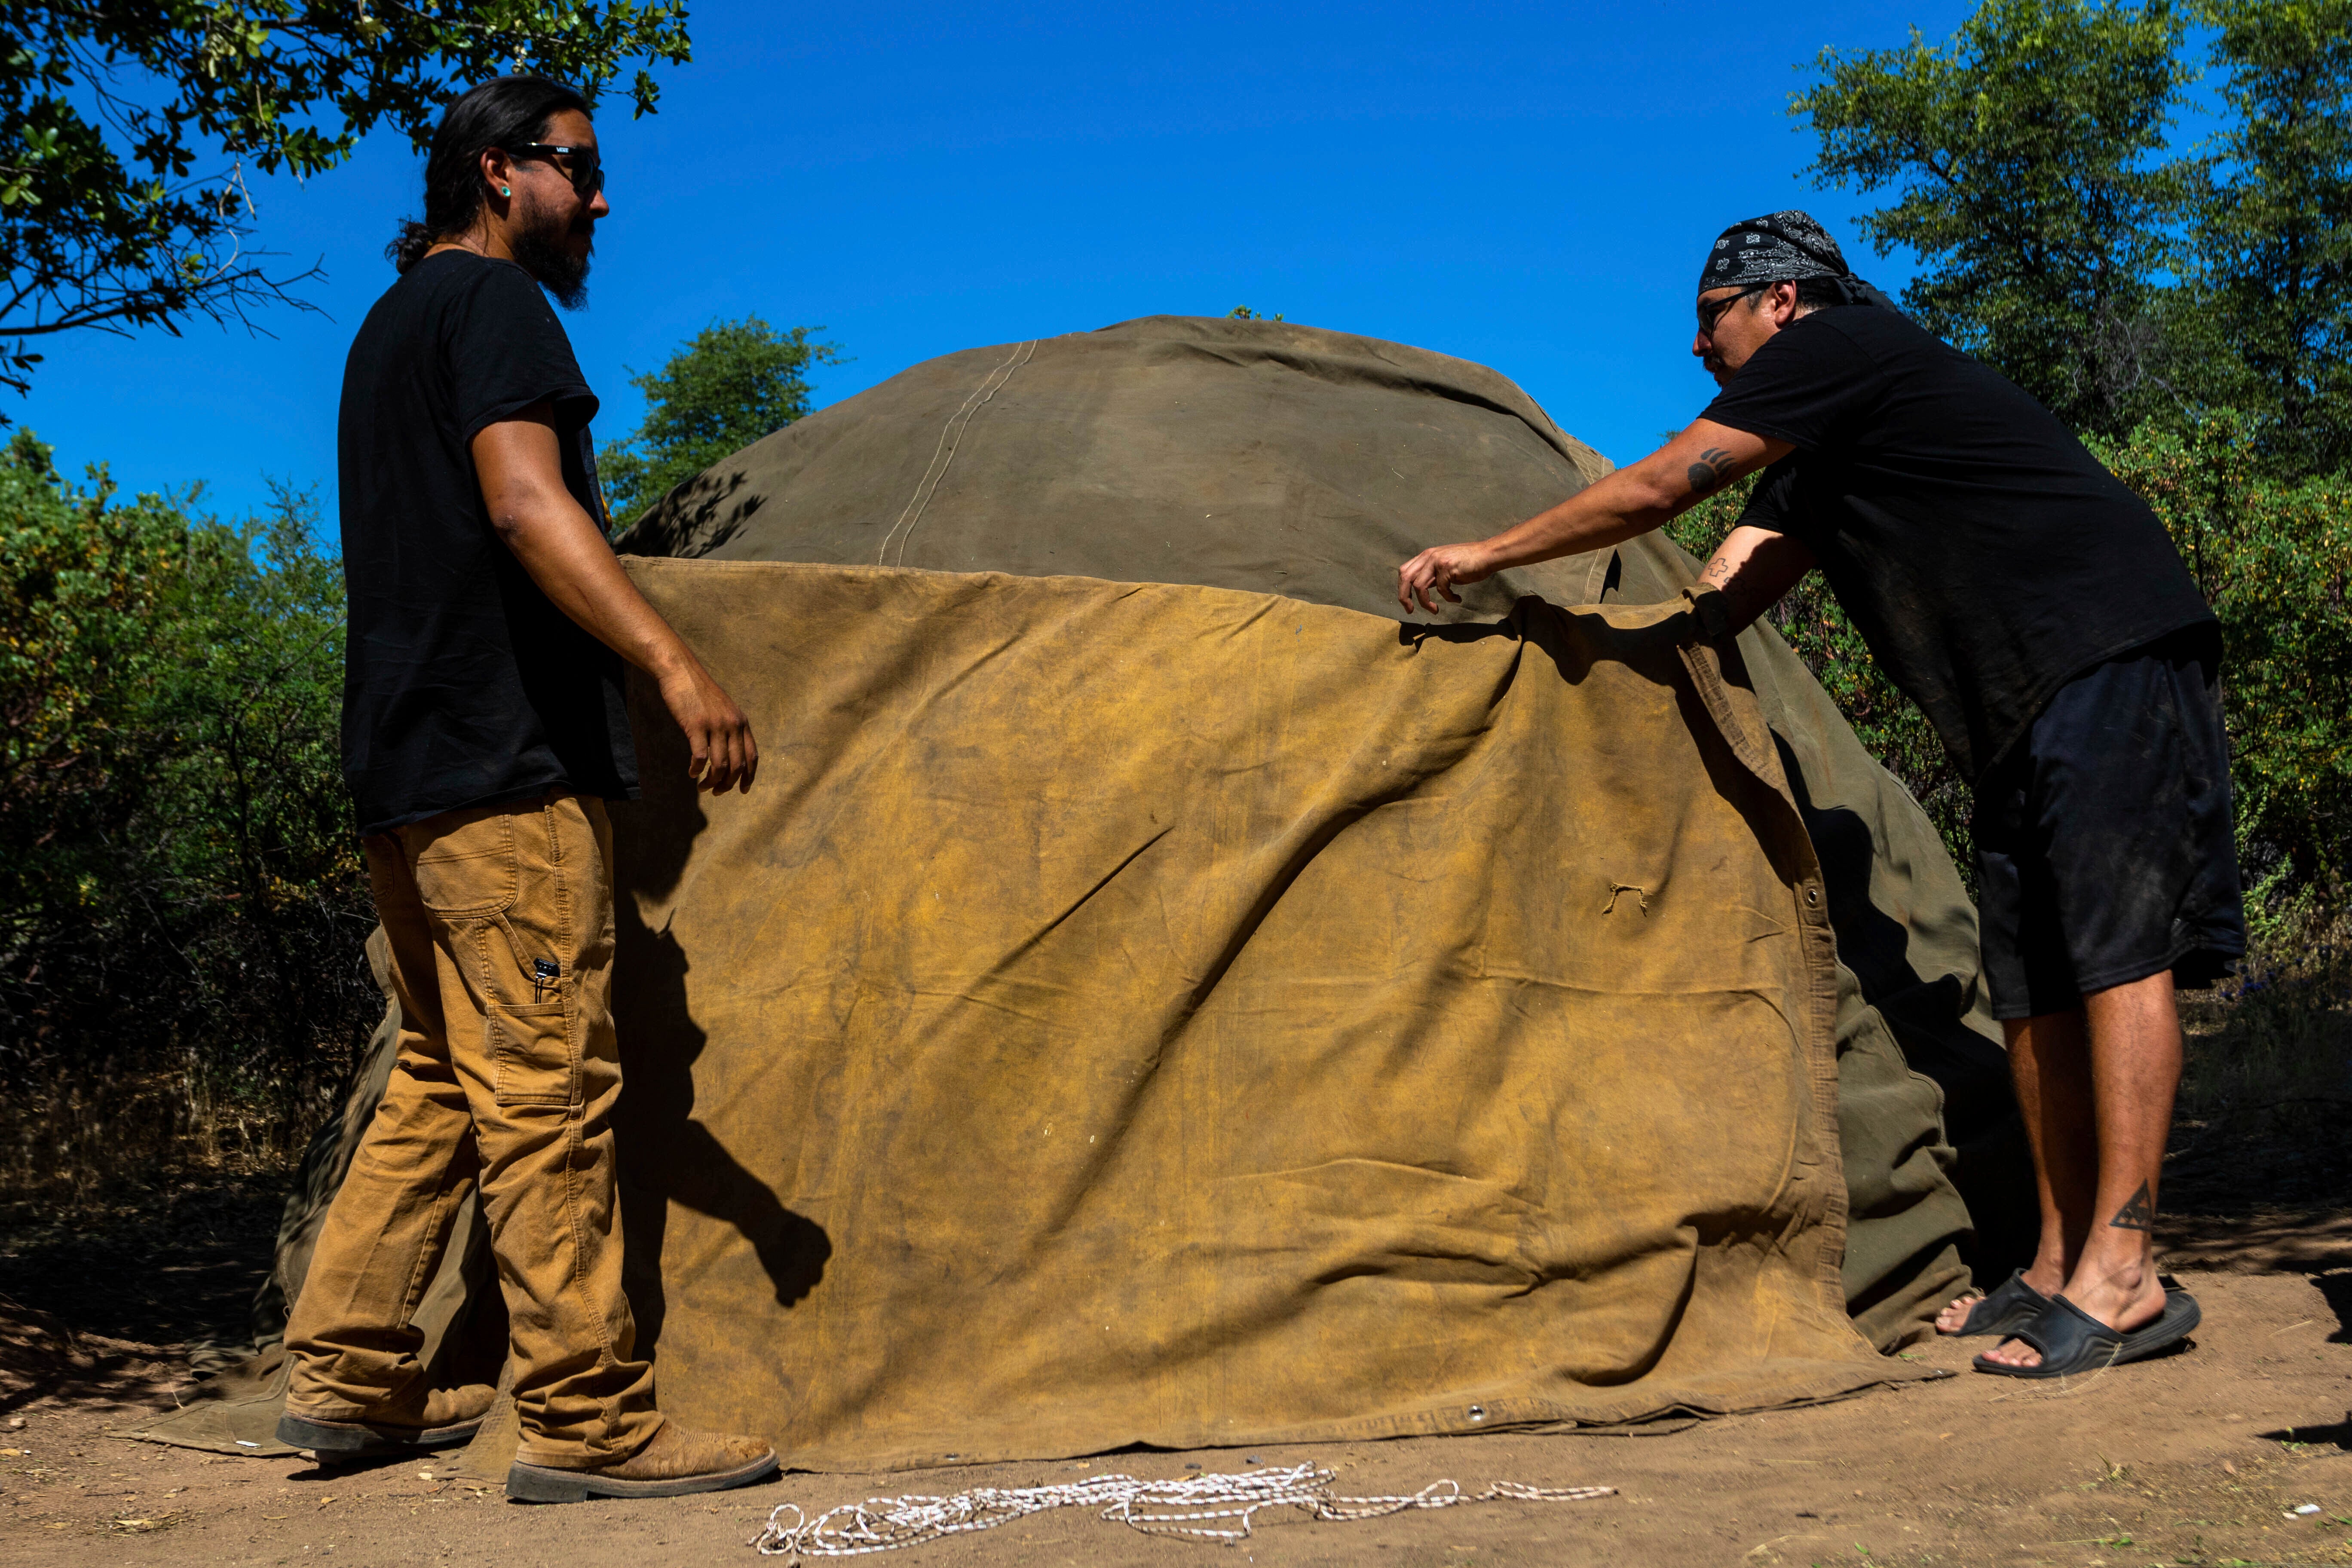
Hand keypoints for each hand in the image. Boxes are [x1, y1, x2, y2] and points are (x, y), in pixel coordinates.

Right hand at [656, 658, 758, 794]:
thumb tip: (730, 753)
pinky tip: (691, 773)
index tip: (743, 790)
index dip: (749, 776)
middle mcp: (732, 725)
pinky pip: (700, 757)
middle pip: (737, 765)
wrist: (681, 671)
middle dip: (729, 784)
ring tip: (703, 788)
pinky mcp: (696, 725)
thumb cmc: (699, 692)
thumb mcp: (723, 709)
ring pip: (720, 765)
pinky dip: (696, 770)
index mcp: (741, 722)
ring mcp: (715, 725)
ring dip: (712, 781)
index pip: (752, 756)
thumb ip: (730, 728)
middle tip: (717, 792)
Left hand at [1396, 541, 1494, 613]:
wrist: (1487, 555)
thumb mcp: (1444, 567)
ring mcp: (1437, 560)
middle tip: (1410, 610)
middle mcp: (1429, 556)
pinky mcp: (1447, 567)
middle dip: (1404, 597)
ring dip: (1425, 602)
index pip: (1404, 571)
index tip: (1407, 603)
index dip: (1402, 588)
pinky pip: (1441, 589)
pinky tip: (1457, 599)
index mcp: (1426, 555)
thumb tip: (1421, 589)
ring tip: (1434, 610)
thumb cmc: (1469, 563)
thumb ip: (1431, 574)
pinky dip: (1448, 598)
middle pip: (1405, 577)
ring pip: (1419, 586)